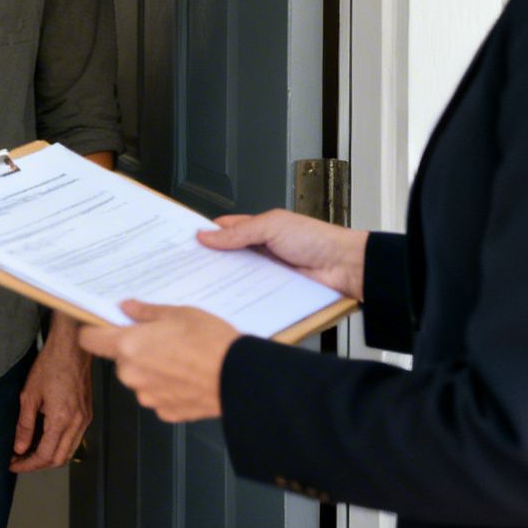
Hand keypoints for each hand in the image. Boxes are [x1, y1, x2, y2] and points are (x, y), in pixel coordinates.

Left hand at [12, 318, 93, 471]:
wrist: (71, 347)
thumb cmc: (50, 365)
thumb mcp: (29, 395)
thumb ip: (25, 425)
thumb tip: (19, 447)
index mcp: (61, 420)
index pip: (44, 455)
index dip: (27, 464)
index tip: (13, 464)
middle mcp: (76, 423)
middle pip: (58, 459)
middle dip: (37, 465)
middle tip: (19, 461)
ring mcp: (84, 419)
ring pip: (69, 452)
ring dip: (50, 457)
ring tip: (29, 451)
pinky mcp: (87, 413)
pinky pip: (75, 439)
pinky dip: (60, 445)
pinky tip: (45, 438)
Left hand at [79, 301, 239, 422]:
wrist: (239, 378)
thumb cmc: (210, 342)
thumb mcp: (178, 313)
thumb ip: (146, 312)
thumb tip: (126, 308)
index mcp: (128, 346)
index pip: (89, 340)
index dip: (93, 331)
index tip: (101, 326)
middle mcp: (131, 375)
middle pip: (120, 360)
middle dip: (135, 350)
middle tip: (162, 339)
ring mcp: (147, 397)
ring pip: (140, 379)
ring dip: (152, 370)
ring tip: (181, 358)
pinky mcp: (165, 412)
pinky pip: (158, 395)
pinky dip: (167, 387)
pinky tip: (188, 376)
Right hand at [198, 210, 368, 299]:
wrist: (343, 266)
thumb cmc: (315, 238)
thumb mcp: (272, 226)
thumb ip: (239, 232)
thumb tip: (207, 235)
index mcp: (257, 227)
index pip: (223, 229)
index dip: (205, 235)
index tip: (184, 244)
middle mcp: (260, 249)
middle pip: (227, 256)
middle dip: (210, 262)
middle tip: (188, 271)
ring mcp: (266, 271)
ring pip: (237, 277)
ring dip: (224, 282)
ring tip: (203, 288)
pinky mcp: (273, 290)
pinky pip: (252, 293)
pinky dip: (241, 297)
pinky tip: (229, 301)